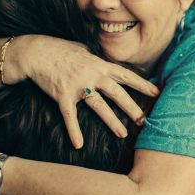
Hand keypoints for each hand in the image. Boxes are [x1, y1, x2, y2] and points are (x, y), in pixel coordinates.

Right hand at [12, 35, 159, 147]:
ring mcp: (78, 85)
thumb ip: (98, 60)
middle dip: (131, 107)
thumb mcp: (85, 51)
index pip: (126, 75)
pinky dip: (74, 130)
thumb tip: (109, 63)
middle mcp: (92, 75)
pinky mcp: (62, 95)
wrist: (37, 51)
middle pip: (117, 93)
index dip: (142, 84)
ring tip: (122, 134)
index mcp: (100, 65)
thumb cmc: (62, 50)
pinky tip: (78, 144)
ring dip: (111, 121)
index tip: (157, 93)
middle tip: (143, 121)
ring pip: (99, 105)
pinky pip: (69, 115)